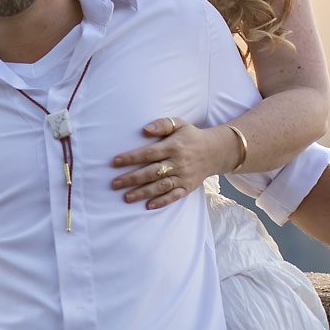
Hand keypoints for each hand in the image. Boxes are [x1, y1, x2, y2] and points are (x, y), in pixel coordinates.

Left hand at [110, 117, 233, 209]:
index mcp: (173, 146)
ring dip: (143, 193)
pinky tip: (148, 206)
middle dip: (132, 178)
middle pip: (152, 172)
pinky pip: (174, 196)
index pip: (149, 153)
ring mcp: (183, 177)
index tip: (115, 162)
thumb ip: (162, 124)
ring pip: (161, 186)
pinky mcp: (188, 187)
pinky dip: (162, 201)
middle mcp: (178, 163)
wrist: (215, 151)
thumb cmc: (191, 136)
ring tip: (126, 197)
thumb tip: (145, 129)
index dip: (131, 158)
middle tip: (115, 184)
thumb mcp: (179, 124)